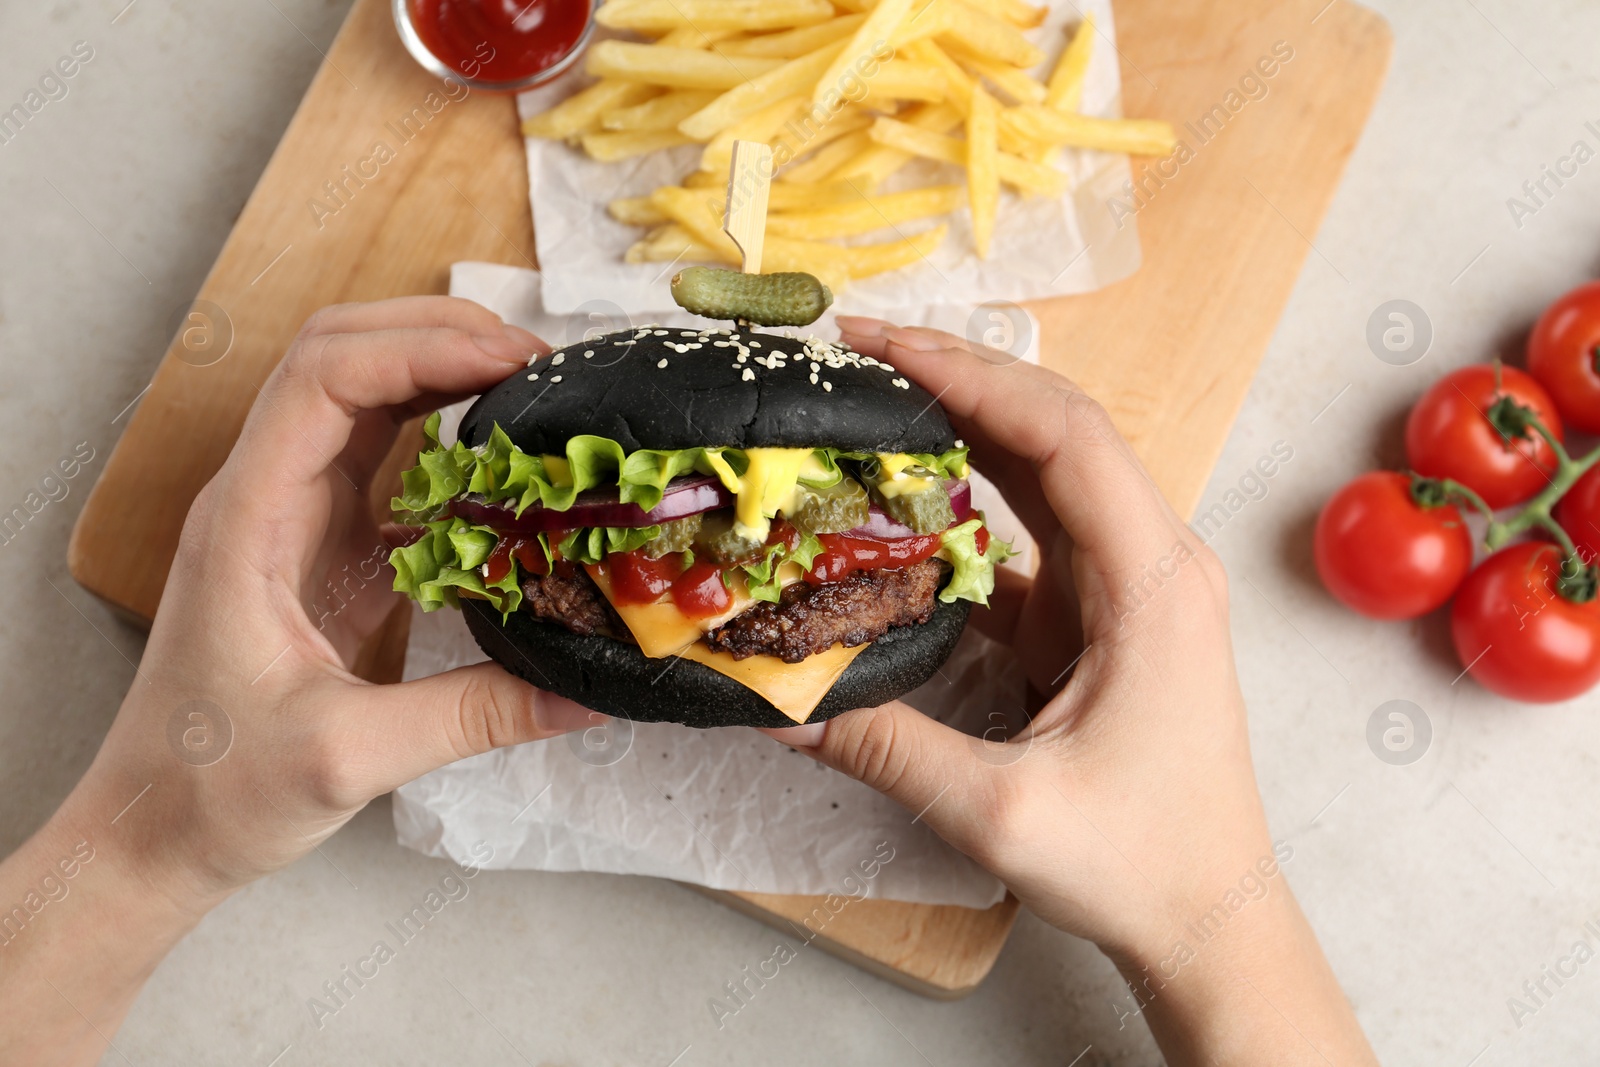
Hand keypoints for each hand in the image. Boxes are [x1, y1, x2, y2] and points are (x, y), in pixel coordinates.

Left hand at [0, 298, 592, 1064]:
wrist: (152, 830)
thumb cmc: (214, 790)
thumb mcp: (349, 756)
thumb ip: (474, 716)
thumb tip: (588, 695)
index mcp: (248, 521)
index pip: (325, 380)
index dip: (422, 349)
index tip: (515, 362)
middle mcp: (263, 497)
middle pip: (340, 355)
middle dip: (438, 333)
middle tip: (539, 360)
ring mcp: (289, 517)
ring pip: (360, 395)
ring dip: (441, 370)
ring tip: (532, 386)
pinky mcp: (319, 548)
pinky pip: (381, 459)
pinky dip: (442, 435)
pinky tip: (502, 459)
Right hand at [771, 318, 1375, 1065]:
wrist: (1210, 915)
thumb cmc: (1138, 863)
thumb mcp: (999, 812)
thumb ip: (885, 747)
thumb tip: (780, 703)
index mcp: (1152, 583)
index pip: (1064, 437)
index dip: (974, 378)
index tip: (885, 349)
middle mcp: (1152, 561)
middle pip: (1058, 428)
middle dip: (962, 377)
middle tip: (862, 353)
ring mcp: (1130, 583)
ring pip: (1047, 468)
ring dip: (968, 425)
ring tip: (878, 396)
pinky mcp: (1103, 613)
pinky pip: (1035, 528)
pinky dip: (972, 497)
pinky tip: (907, 492)